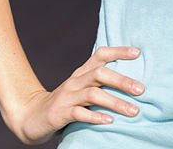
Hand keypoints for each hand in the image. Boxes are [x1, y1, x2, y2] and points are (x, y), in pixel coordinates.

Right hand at [10, 46, 144, 144]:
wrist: (31, 116)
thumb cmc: (64, 104)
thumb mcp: (81, 90)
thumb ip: (99, 85)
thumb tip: (132, 84)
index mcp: (81, 73)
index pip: (100, 55)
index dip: (118, 51)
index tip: (138, 53)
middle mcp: (75, 82)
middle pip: (100, 74)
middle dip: (122, 81)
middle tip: (141, 90)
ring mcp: (67, 97)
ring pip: (93, 95)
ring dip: (115, 102)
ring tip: (133, 111)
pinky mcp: (60, 114)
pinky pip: (79, 113)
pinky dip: (95, 117)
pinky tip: (109, 121)